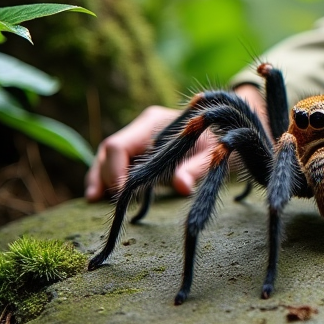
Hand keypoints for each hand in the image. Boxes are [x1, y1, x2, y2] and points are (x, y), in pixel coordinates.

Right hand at [84, 84, 266, 200]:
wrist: (230, 125)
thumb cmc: (222, 136)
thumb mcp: (213, 151)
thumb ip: (196, 167)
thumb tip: (181, 187)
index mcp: (153, 122)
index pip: (119, 145)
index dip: (115, 170)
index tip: (122, 192)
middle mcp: (142, 128)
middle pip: (109, 151)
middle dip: (104, 175)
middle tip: (105, 201)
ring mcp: (140, 137)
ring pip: (108, 156)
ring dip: (100, 177)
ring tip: (93, 200)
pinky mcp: (143, 149)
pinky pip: (118, 162)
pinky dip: (108, 177)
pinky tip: (99, 196)